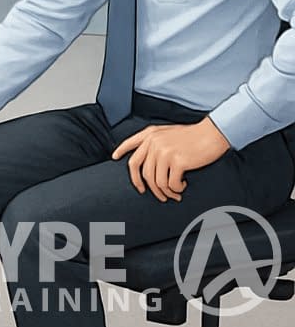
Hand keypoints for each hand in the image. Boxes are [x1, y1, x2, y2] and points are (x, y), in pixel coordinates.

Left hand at [111, 117, 229, 202]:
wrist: (212, 133)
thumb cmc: (192, 135)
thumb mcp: (168, 132)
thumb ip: (155, 141)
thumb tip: (147, 158)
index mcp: (151, 134)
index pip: (130, 143)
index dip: (121, 151)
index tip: (114, 157)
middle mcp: (154, 142)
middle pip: (140, 169)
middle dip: (143, 185)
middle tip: (152, 194)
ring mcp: (164, 151)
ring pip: (155, 180)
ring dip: (164, 192)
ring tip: (173, 194)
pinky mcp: (177, 161)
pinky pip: (170, 184)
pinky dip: (176, 189)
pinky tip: (182, 186)